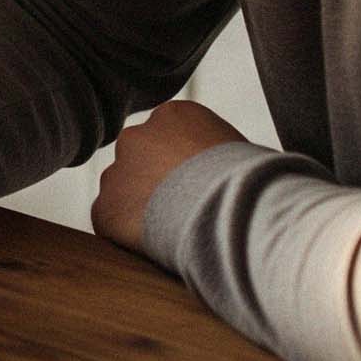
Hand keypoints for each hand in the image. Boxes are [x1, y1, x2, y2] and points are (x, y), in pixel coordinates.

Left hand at [92, 100, 245, 254]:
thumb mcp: (242, 151)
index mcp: (174, 115)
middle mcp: (137, 136)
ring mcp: (117, 171)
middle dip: (157, 183)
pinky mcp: (106, 209)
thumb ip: (217, 152)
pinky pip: (112, 222)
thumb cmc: (255, 183)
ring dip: (141, 208)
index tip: (203, 186)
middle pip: (141, 160)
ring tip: (177, 230)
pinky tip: (158, 244)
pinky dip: (129, 236)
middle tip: (186, 211)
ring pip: (122, 190)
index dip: (186, 166)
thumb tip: (225, 170)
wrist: (233, 210)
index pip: (169, 138)